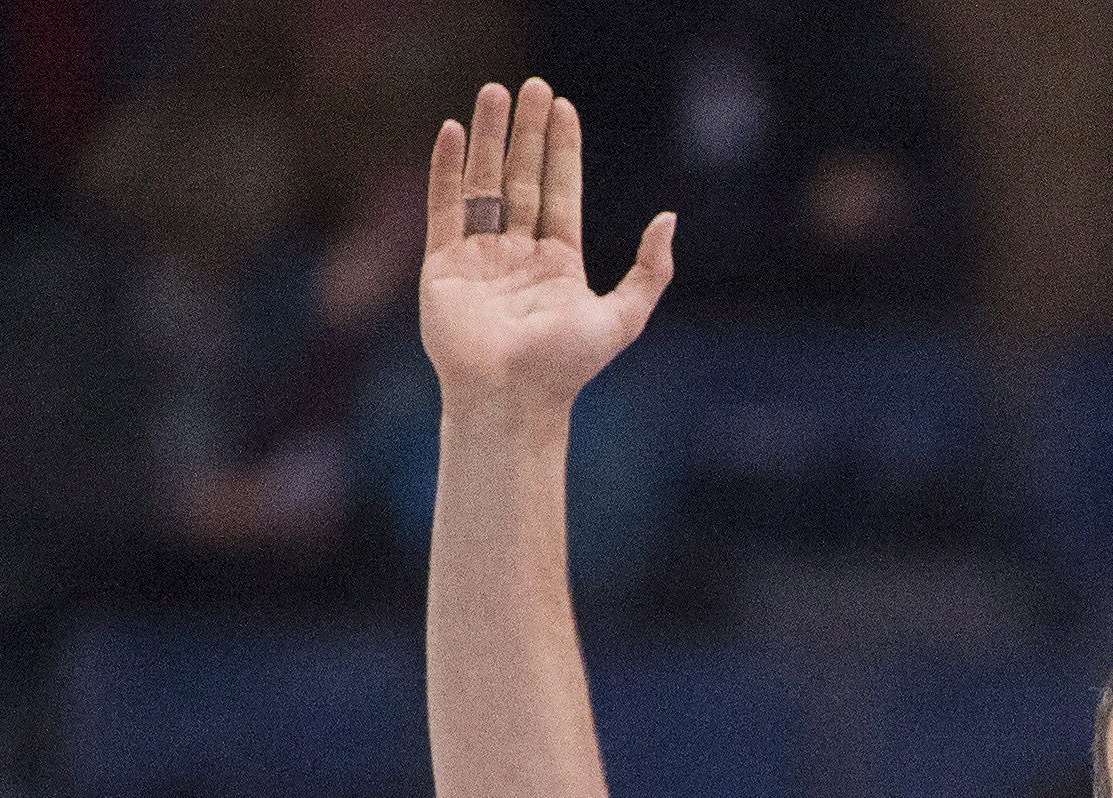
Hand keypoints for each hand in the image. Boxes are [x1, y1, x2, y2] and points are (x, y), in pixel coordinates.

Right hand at [420, 78, 673, 416]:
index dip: (562, 149)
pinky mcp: (442, 263)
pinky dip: (445, 168)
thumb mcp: (624, 316)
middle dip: (527, 132)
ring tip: (493, 91)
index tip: (562, 105)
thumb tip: (669, 218)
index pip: (560, 191)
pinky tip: (451, 131)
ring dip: (487, 137)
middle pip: (522, 178)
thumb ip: (650, 270)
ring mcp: (479, 256)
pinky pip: (443, 206)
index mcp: (558, 263)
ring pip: (483, 182)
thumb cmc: (567, 365)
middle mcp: (518, 254)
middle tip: (531, 85)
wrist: (512, 396)